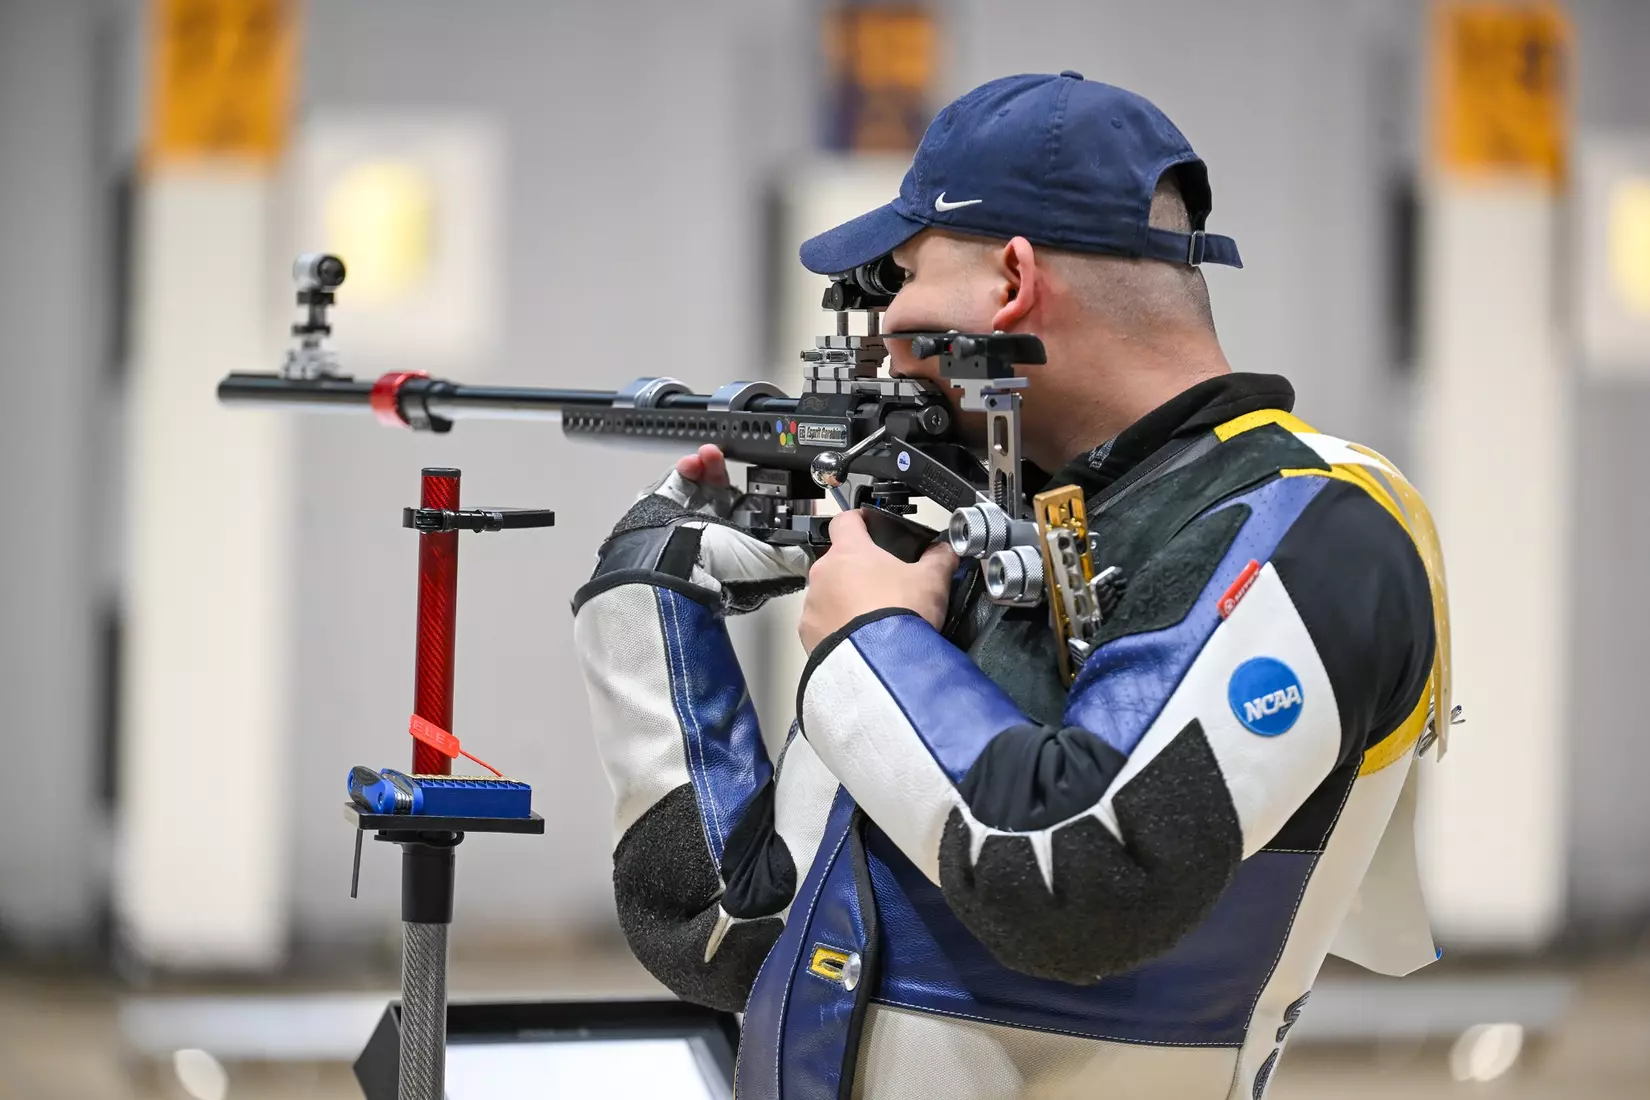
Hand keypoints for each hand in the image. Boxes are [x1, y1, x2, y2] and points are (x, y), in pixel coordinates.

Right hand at [606, 443, 807, 612]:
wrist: (675, 565)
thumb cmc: (721, 568)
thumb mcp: (771, 560)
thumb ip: (794, 552)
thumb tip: (813, 547)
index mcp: (742, 547)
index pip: (756, 514)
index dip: (763, 493)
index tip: (768, 475)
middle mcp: (718, 533)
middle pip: (730, 492)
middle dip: (734, 474)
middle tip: (736, 459)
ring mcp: (692, 518)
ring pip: (706, 482)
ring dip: (711, 464)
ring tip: (709, 454)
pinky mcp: (669, 506)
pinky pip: (681, 479)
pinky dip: (688, 467)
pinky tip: (693, 462)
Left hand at [799, 509, 957, 652]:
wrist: (880, 662)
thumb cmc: (900, 616)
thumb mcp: (932, 580)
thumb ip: (939, 558)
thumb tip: (945, 551)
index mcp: (850, 551)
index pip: (846, 520)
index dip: (859, 520)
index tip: (868, 525)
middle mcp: (824, 573)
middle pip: (838, 560)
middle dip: (858, 569)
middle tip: (881, 585)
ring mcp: (813, 603)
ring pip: (828, 592)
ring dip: (844, 598)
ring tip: (871, 616)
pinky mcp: (808, 632)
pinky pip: (820, 622)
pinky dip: (836, 625)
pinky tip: (858, 635)